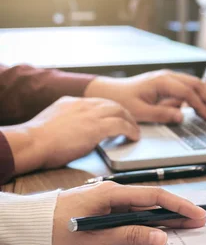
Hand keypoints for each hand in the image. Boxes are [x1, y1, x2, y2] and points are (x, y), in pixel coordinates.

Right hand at [5, 96, 138, 173]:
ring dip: (130, 121)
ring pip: (119, 111)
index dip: (108, 110)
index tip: (114, 117)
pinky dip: (130, 130)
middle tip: (130, 123)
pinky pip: (121, 125)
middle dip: (123, 113)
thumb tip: (72, 130)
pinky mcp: (96, 127)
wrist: (32, 142)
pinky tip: (134, 136)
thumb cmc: (36, 140)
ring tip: (135, 131)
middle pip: (111, 104)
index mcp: (70, 102)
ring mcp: (90, 114)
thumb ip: (65, 121)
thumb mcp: (51, 122)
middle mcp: (82, 104)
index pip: (96, 102)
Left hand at [53, 182, 205, 244]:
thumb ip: (129, 237)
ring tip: (187, 224)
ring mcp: (111, 198)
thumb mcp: (94, 238)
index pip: (156, 197)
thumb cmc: (56, 227)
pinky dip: (150, 219)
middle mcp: (115, 192)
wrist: (30, 220)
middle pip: (155, 200)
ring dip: (166, 215)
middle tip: (200, 221)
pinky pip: (135, 211)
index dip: (180, 206)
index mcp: (113, 193)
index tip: (197, 215)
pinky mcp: (107, 205)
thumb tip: (160, 238)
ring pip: (146, 206)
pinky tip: (160, 226)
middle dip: (179, 211)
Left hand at [84, 70, 205, 122]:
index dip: (201, 105)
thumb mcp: (140, 112)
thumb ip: (162, 114)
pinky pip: (186, 87)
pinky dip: (196, 95)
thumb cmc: (122, 100)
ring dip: (204, 96)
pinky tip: (199, 107)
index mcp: (162, 81)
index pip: (188, 92)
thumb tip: (181, 116)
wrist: (108, 92)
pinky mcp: (166, 83)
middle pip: (196, 84)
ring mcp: (167, 78)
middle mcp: (167, 76)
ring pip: (193, 83)